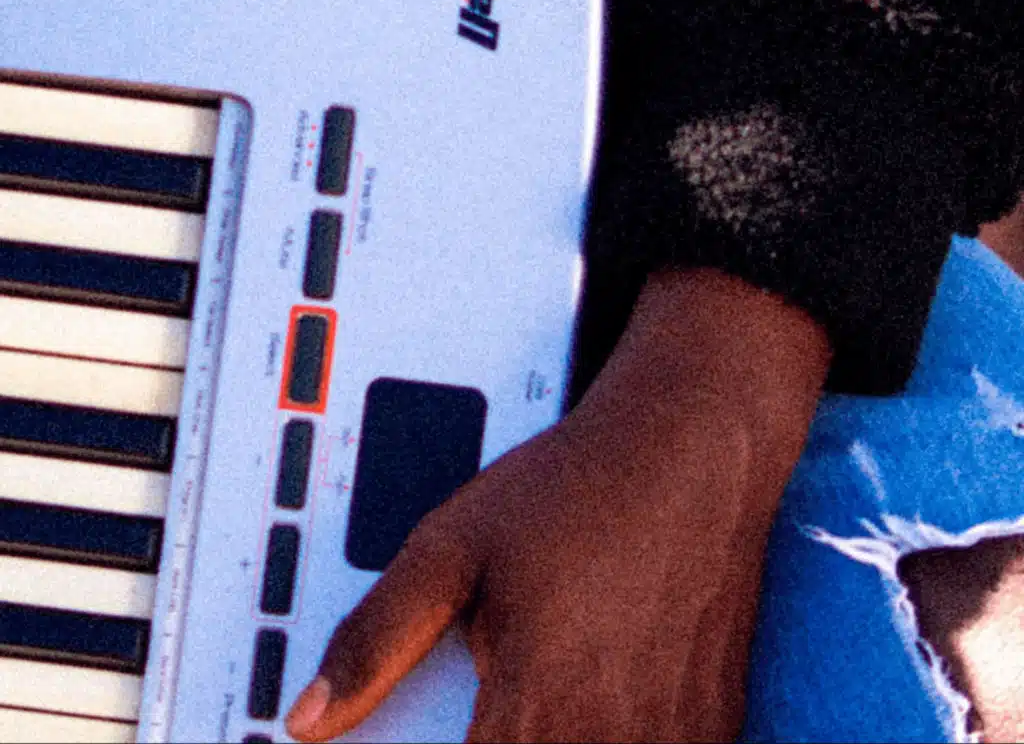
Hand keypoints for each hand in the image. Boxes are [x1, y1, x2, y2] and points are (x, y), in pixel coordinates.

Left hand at [286, 268, 830, 742]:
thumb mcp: (454, 546)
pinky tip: (608, 684)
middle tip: (502, 697)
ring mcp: (675, 737)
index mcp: (532, 707)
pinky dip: (618, 734)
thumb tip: (308, 717)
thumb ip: (376, 638)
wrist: (689, 444)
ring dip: (558, 739)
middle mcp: (610, 738)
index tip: (450, 729)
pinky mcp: (716, 721)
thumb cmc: (577, 486)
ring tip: (551, 686)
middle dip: (507, 740)